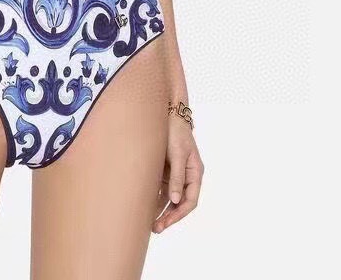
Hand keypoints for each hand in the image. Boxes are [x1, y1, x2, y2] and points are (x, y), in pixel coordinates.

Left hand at [152, 116, 202, 232]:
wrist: (166, 112)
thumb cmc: (175, 131)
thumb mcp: (177, 154)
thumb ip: (177, 177)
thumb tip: (177, 201)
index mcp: (195, 172)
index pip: (191, 200)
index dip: (179, 214)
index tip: (167, 222)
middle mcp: (187, 175)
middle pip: (180, 202)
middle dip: (169, 216)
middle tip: (156, 228)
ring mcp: (175, 173)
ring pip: (169, 198)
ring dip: (161, 210)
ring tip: (149, 223)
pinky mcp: (165, 169)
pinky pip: (161, 188)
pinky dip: (155, 198)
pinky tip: (145, 207)